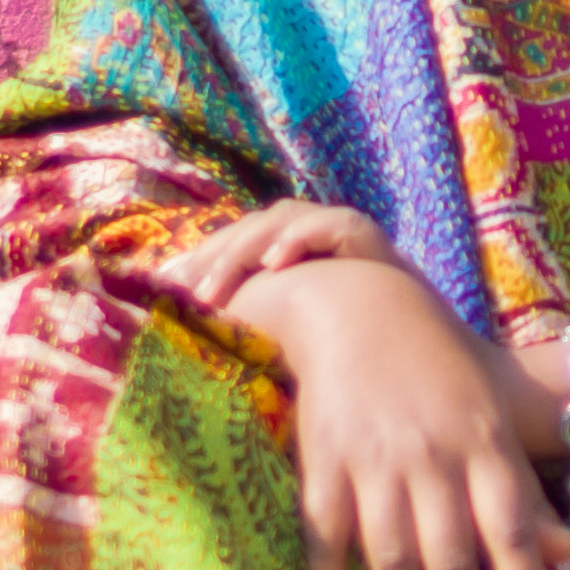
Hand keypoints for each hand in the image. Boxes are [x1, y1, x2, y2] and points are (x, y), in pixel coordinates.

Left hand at [147, 196, 393, 320]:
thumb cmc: (344, 340)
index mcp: (282, 253)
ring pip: (277, 223)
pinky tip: (274, 263)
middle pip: (247, 230)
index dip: (197, 259)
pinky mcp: (362, 232)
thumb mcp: (284, 334)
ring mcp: (332, 228)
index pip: (230, 244)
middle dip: (210, 256)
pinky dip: (298, 239)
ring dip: (241, 252)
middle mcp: (303, 234)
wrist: (408, 338)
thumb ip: (250, 328)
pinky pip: (329, 225)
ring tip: (212, 289)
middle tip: (177, 288)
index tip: (162, 282)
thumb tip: (195, 346)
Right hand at [213, 251, 569, 569]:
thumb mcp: (494, 421)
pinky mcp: (321, 465)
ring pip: (391, 561)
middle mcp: (430, 459)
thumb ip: (525, 492)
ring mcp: (372, 463)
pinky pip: (325, 540)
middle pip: (451, 560)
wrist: (358, 309)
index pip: (511, 529)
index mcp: (482, 445)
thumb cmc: (439, 373)